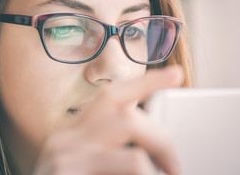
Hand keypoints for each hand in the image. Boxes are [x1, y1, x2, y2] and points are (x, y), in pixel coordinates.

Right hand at [33, 65, 183, 174]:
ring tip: (170, 172)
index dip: (144, 82)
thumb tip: (152, 153)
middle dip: (159, 130)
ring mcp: (64, 154)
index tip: (174, 74)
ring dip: (159, 149)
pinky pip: (130, 162)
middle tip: (176, 164)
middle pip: (120, 105)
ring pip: (126, 124)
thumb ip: (110, 155)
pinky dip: (147, 172)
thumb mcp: (88, 169)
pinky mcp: (65, 171)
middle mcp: (65, 138)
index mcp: (72, 135)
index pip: (110, 96)